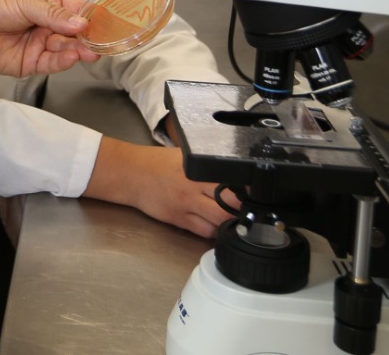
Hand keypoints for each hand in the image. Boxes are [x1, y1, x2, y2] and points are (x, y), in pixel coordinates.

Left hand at [0, 0, 98, 76]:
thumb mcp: (25, 3)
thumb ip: (53, 15)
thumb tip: (80, 23)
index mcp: (49, 6)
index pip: (76, 10)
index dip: (90, 16)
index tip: (107, 21)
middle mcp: (48, 26)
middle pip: (74, 33)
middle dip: (88, 38)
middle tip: (102, 41)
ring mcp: (41, 45)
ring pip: (66, 49)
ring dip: (79, 51)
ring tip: (90, 51)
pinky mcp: (31, 63)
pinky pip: (52, 64)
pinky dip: (63, 61)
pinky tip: (72, 57)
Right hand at [82, 137, 234, 238]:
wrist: (132, 175)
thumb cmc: (158, 163)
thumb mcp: (185, 156)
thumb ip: (207, 165)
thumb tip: (233, 170)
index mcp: (198, 170)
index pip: (230, 183)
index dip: (247, 191)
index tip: (256, 194)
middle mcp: (194, 188)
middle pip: (228, 206)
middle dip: (242, 211)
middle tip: (249, 211)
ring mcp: (186, 206)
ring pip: (218, 223)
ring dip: (228, 223)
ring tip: (233, 219)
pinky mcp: (178, 219)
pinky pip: (203, 231)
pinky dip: (213, 231)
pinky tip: (215, 224)